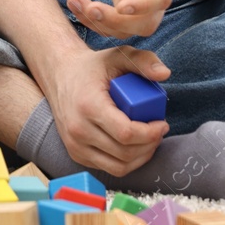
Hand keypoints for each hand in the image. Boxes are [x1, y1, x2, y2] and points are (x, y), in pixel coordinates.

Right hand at [43, 45, 169, 176]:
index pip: (126, 133)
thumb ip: (142, 60)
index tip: (163, 123)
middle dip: (150, 145)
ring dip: (141, 157)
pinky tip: (136, 147)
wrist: (59, 76)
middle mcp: (78, 129)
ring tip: (150, 140)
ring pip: (119, 166)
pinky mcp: (76, 154)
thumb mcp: (116, 56)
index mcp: (88, 106)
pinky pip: (109, 168)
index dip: (151, 133)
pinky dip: (128, 162)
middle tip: (160, 131)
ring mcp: (75, 145)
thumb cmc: (91, 68)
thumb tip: (165, 74)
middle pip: (125, 152)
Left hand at [67, 0, 176, 38]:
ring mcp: (139, 8)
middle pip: (144, 25)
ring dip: (98, 23)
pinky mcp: (122, 11)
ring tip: (74, 1)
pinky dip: (90, 19)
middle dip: (117, 23)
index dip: (144, 6)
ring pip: (125, 31)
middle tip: (91, 8)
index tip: (122, 6)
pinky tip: (73, 3)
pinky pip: (110, 25)